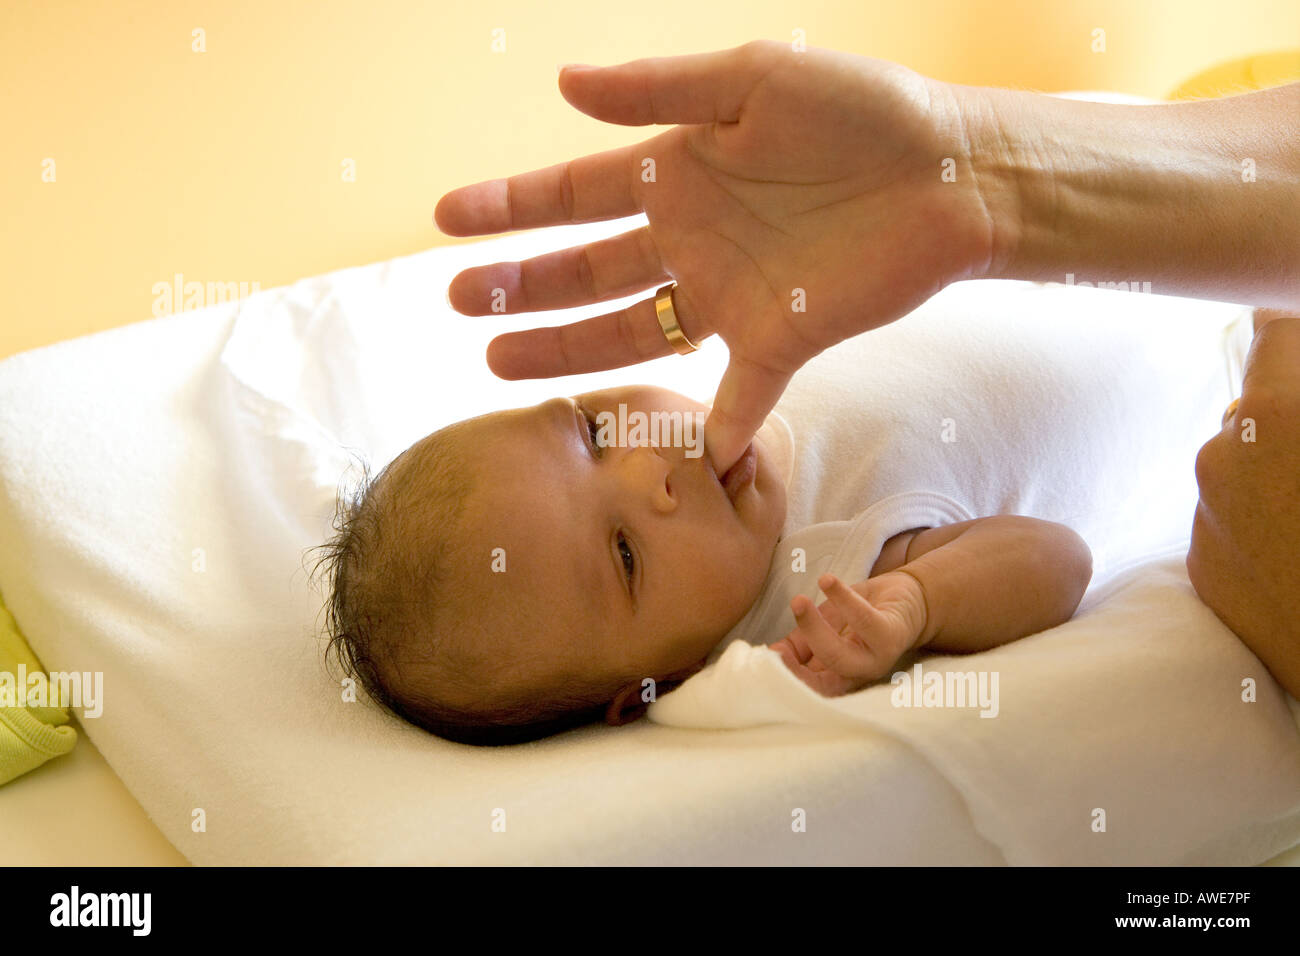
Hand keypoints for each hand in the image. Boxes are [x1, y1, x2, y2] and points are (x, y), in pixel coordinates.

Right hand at [434, 40, 998, 473]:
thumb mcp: (752, 81)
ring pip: (631, 332)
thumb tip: (562, 84)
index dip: (510, 206)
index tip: (446, 218)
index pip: (574, 195)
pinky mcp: (783, 339)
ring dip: (566, 348)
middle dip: (519, 285)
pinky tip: (675, 450)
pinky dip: (712, 425)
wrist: (953, 170)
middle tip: (456, 301)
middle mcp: (691, 238)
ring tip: (497, 361)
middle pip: (586, 271)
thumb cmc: (859, 112)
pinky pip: (737, 395)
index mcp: (679, 173)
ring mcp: (731, 295)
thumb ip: (660, 90)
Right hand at [770, 572, 927, 696]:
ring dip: (814, 628)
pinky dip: (843, 598)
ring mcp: (877, 657)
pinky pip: (864, 620)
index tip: (767, 658)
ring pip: (840, 656)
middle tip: (774, 647)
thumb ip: (799, 643)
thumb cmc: (863, 615)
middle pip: (822, 683)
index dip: (788, 680)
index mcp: (840, 675)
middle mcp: (859, 673)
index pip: (811, 691)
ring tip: (798, 601)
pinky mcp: (892, 633)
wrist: (909, 596)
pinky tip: (826, 580)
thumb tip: (771, 654)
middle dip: (794, 667)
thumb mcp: (824, 627)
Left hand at [1188, 316, 1299, 696]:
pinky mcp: (1203, 570)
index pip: (1275, 335)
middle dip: (1297, 422)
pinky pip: (1231, 525)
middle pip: (1259, 410)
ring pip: (1242, 470)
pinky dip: (1264, 531)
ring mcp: (1207, 515)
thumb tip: (1274, 329)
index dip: (1299, 342)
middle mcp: (1223, 454)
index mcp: (1276, 412)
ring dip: (1280, 481)